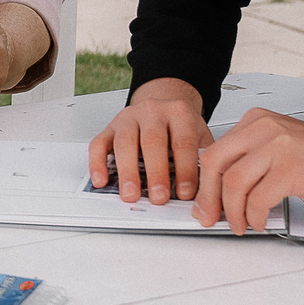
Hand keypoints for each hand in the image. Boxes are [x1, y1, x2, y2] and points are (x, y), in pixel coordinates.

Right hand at [87, 77, 210, 204]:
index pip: (182, 141)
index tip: (185, 192)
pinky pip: (98, 144)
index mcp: (179, 113)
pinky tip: (102, 180)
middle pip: (152, 141)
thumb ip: (202, 159)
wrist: (164, 107)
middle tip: (158, 197)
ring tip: (131, 193)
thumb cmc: (181, 128)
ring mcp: (128, 118)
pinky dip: (97, 164)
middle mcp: (152, 111)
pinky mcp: (109, 128)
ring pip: (124, 142)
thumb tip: (206, 190)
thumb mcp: (200, 137)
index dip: (185, 169)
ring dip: (127, 171)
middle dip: (156, 173)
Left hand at [192, 112, 303, 235]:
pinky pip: (257, 199)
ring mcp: (279, 146)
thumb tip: (220, 188)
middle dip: (208, 198)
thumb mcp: (283, 147)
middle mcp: (265, 128)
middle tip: (210, 218)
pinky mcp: (292, 169)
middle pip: (215, 164)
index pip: (215, 151)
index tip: (203, 202)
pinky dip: (254, 217)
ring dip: (232, 212)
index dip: (204, 182)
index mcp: (258, 121)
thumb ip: (253, 159)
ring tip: (241, 225)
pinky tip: (261, 222)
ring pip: (233, 184)